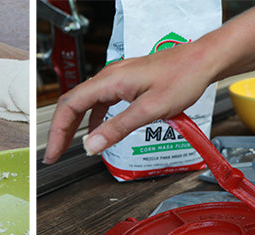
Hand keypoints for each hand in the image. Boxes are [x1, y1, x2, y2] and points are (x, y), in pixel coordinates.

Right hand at [43, 42, 217, 162]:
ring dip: (76, 124)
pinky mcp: (128, 82)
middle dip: (61, 130)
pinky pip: (102, 100)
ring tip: (72, 145)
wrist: (202, 61)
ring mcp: (118, 78)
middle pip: (73, 103)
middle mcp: (110, 77)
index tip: (52, 153)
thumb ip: (118, 128)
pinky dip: (95, 117)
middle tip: (56, 153)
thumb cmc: (182, 77)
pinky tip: (100, 130)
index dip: (57, 132)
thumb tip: (92, 145)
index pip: (70, 106)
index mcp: (110, 81)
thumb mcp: (149, 110)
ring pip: (86, 102)